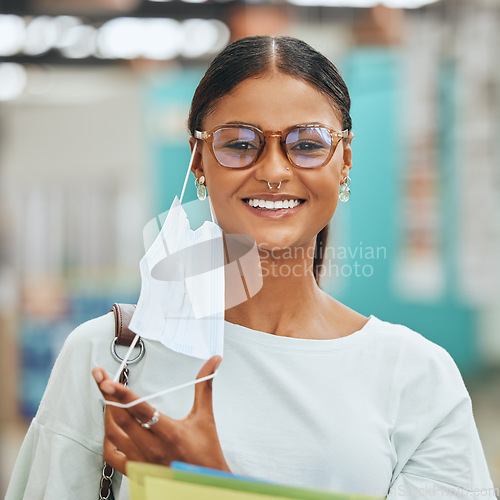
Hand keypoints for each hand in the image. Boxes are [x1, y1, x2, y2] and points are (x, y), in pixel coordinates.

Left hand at [92, 355, 229, 475]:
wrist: (205, 485)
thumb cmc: (206, 452)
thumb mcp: (205, 417)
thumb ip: (205, 385)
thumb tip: (214, 361)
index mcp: (169, 433)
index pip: (139, 409)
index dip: (121, 394)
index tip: (108, 381)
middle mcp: (152, 448)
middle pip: (120, 417)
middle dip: (107, 394)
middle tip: (100, 376)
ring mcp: (141, 461)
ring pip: (113, 433)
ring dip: (107, 412)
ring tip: (107, 396)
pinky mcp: (135, 471)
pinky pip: (111, 454)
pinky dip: (107, 437)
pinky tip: (110, 425)